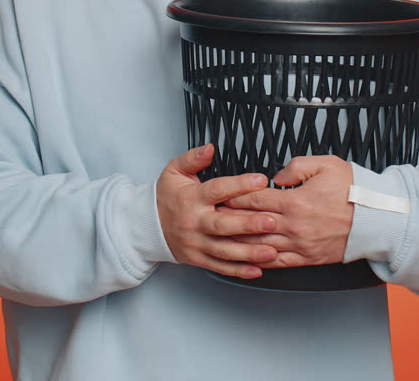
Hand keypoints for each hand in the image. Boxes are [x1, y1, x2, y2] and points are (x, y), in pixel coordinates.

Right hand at [156, 144, 279, 279]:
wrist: (146, 226)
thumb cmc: (167, 197)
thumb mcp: (174, 171)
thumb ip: (193, 158)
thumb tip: (210, 148)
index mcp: (191, 198)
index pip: (217, 190)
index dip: (239, 185)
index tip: (261, 180)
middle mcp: (194, 222)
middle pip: (222, 225)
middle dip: (248, 224)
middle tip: (271, 221)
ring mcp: (196, 243)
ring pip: (224, 250)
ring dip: (249, 252)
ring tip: (271, 252)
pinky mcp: (197, 259)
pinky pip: (220, 266)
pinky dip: (238, 270)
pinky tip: (257, 270)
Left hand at [220, 155, 353, 267]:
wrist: (378, 220)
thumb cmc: (355, 191)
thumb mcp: (327, 164)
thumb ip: (297, 166)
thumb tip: (278, 175)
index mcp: (295, 201)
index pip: (254, 199)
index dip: (233, 196)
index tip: (220, 194)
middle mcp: (294, 226)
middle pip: (250, 223)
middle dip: (228, 219)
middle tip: (211, 215)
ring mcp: (299, 245)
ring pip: (259, 245)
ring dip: (237, 242)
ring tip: (220, 238)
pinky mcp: (307, 258)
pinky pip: (276, 262)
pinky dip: (258, 261)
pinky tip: (245, 259)